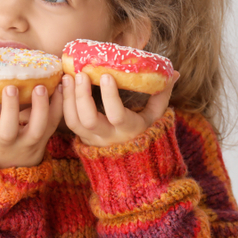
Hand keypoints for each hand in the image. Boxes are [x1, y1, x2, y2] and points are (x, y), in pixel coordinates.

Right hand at [0, 84, 63, 168]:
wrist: (11, 163)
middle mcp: (7, 143)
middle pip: (9, 130)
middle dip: (10, 108)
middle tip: (11, 87)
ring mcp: (28, 142)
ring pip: (37, 128)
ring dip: (40, 107)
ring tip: (39, 87)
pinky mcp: (45, 138)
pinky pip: (54, 123)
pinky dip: (58, 105)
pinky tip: (59, 87)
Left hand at [62, 71, 179, 147]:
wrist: (130, 165)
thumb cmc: (144, 132)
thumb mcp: (156, 117)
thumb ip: (162, 95)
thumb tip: (174, 73)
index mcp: (129, 129)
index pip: (117, 115)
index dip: (109, 96)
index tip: (105, 75)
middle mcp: (108, 137)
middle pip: (90, 119)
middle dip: (82, 95)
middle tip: (81, 73)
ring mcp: (92, 139)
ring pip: (74, 122)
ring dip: (69, 98)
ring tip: (69, 77)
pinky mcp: (81, 137)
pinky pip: (68, 122)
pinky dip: (63, 104)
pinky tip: (64, 86)